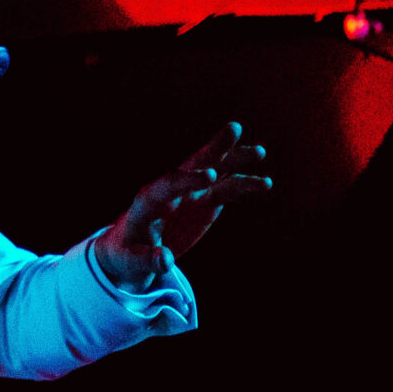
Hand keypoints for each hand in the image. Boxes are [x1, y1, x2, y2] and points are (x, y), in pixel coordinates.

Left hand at [94, 121, 271, 291]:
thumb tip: (165, 260)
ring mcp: (191, 195)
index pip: (168, 185)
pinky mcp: (205, 202)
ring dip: (234, 160)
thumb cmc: (127, 255)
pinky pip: (226, 190)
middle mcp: (171, 192)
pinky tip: (265, 183)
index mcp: (148, 202)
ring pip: (214, 172)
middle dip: (212, 149)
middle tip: (233, 129)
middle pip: (192, 166)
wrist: (133, 251)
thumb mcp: (131, 262)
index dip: (188, 180)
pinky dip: (243, 185)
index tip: (212, 177)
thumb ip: (147, 260)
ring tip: (259, 152)